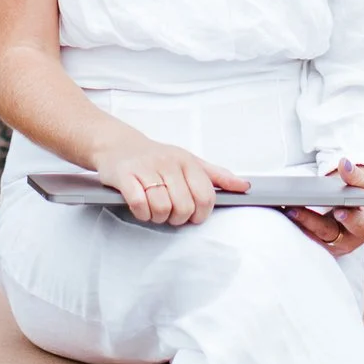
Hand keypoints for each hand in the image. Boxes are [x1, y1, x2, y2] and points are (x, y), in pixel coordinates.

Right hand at [91, 135, 248, 225]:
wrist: (118, 145)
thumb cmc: (157, 157)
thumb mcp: (190, 162)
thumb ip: (217, 176)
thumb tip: (244, 186)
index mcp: (187, 162)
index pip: (206, 197)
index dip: (201, 214)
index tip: (193, 215)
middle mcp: (169, 163)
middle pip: (184, 207)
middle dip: (178, 218)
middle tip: (170, 213)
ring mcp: (146, 169)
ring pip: (162, 208)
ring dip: (158, 217)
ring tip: (154, 210)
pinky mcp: (125, 176)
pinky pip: (139, 204)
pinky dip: (142, 213)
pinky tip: (141, 208)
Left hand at [283, 161, 363, 256]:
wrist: (363, 210)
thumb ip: (356, 175)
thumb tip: (344, 163)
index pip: (358, 224)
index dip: (349, 219)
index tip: (339, 212)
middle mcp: (349, 239)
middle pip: (328, 231)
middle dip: (310, 221)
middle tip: (292, 209)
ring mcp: (333, 244)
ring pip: (313, 237)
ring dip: (297, 224)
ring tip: (282, 209)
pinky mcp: (319, 243)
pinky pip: (305, 236)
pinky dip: (293, 225)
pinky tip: (280, 212)